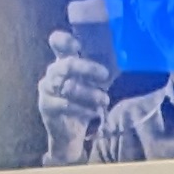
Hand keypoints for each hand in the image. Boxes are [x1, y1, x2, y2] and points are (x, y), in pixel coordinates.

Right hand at [37, 27, 111, 165]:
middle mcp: (52, 73)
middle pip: (67, 65)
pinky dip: (83, 109)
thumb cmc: (83, 103)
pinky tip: (94, 113)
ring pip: (68, 87)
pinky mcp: (47, 106)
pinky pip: (66, 105)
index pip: (57, 42)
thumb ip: (101, 72)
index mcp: (63, 61)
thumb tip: (126, 59)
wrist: (69, 133)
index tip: (79, 45)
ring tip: (104, 100)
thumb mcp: (92, 84)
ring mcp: (47, 89)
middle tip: (105, 75)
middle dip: (87, 68)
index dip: (66, 40)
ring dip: (89, 93)